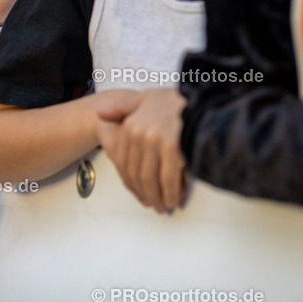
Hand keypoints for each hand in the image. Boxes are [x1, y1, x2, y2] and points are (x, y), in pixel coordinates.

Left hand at [96, 88, 187, 212]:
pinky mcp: (172, 148)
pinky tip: (173, 199)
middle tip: (153, 204)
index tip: (140, 193)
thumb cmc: (176, 99)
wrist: (201, 95)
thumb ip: (122, 108)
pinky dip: (170, 193)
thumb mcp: (144, 97)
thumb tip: (101, 114)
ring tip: (163, 206)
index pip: (125, 162)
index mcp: (131, 125)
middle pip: (137, 173)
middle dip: (145, 193)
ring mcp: (155, 141)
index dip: (132, 182)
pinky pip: (168, 178)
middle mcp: (139, 134)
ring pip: (151, 179)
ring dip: (157, 197)